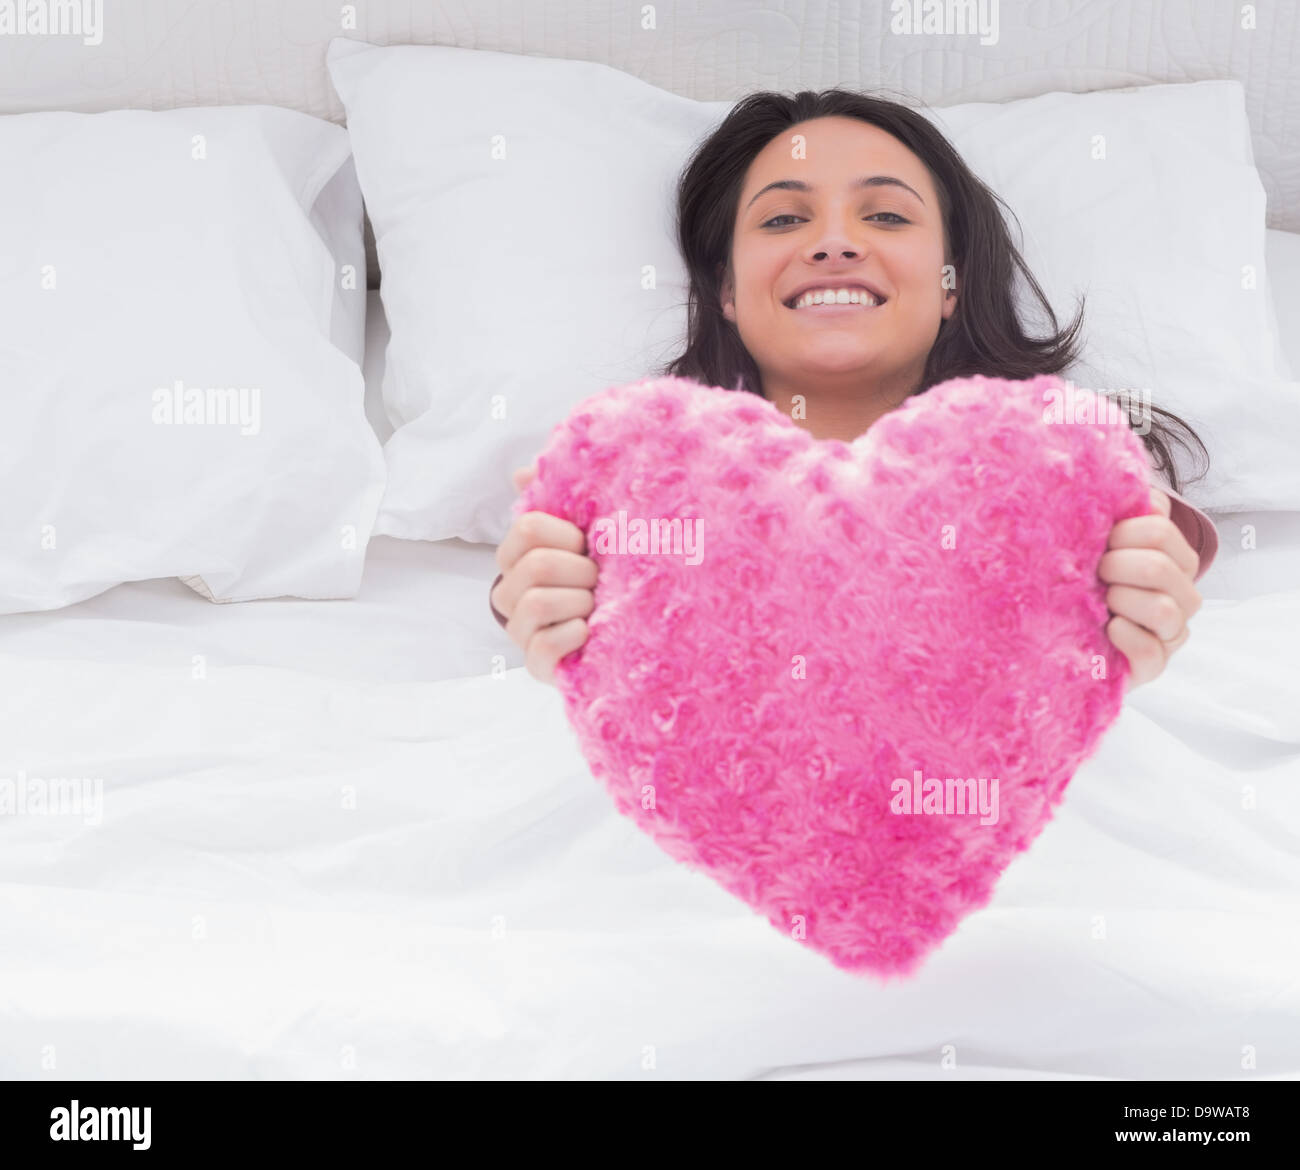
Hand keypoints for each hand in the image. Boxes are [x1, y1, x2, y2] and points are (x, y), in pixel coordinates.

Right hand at [492, 463, 597, 684]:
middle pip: (537, 565)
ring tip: (595, 606)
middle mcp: (509, 592)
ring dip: (580, 602)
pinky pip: (544, 646)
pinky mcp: (536, 664)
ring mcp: (519, 631)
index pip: (528, 528)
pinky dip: (574, 634)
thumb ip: (554, 497)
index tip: (586, 545)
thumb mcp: (583, 530)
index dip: (566, 534)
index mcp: (515, 555)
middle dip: (581, 570)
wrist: (620, 628)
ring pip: (537, 604)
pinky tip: (590, 630)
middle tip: (599, 579)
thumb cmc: (598, 571)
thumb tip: (521, 473)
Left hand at [1099, 486, 1201, 690]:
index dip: (1123, 532)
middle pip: (1160, 568)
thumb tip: (1141, 492)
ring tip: (1100, 602)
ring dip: (1121, 600)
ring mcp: (1170, 633)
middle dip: (1116, 566)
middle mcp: (1182, 596)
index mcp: (1174, 560)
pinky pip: (1152, 652)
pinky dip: (1126, 637)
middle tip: (1095, 573)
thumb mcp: (1100, 544)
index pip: (1161, 531)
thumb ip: (1123, 515)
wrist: (1063, 638)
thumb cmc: (1085, 582)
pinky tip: (1107, 628)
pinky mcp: (1154, 666)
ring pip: (1163, 610)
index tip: (1101, 541)